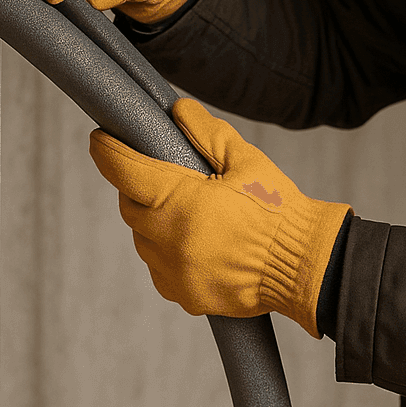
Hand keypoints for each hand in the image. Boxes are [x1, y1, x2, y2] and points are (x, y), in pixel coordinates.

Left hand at [89, 99, 351, 337]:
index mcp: (181, 200)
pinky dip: (168, 252)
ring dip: (154, 221)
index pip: (126, 171)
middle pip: (131, 206)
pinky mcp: (184, 295)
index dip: (108, 151)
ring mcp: (174, 272)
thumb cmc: (278, 210)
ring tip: (189, 212)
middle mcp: (169, 239)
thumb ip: (207, 132)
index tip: (100, 139)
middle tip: (164, 176)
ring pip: (143, 239)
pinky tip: (196, 242)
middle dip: (139, 188)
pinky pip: (159, 268)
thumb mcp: (246, 160)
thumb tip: (177, 110)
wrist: (304, 265)